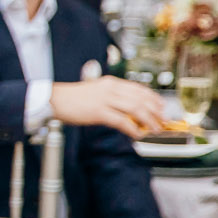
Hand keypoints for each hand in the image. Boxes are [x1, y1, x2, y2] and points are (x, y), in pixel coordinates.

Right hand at [49, 76, 166, 138]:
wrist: (54, 100)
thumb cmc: (73, 99)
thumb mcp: (96, 92)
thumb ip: (113, 99)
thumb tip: (130, 113)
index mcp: (111, 83)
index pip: (139, 89)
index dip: (154, 99)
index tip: (162, 108)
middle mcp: (110, 89)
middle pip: (141, 99)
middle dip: (156, 112)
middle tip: (163, 122)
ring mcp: (105, 100)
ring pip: (136, 109)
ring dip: (149, 121)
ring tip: (154, 129)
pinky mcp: (98, 112)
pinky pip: (122, 121)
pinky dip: (133, 129)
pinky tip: (137, 135)